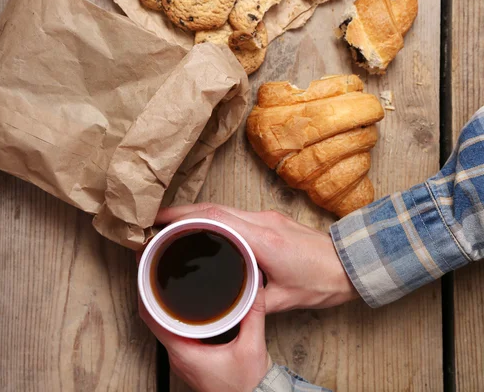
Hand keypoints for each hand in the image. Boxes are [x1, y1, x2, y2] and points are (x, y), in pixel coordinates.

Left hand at [139, 284, 271, 391]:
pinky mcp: (190, 360)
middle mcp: (177, 357)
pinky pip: (175, 334)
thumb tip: (256, 286)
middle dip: (155, 293)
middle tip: (157, 269)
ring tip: (168, 281)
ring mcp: (182, 359)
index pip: (151, 318)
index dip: (145, 292)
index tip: (147, 273)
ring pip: (164, 326)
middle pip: (154, 319)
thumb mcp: (253, 346)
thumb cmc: (247, 385)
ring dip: (165, 305)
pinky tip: (184, 305)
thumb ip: (254, 313)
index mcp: (183, 352)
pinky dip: (176, 317)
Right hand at [156, 204, 358, 312]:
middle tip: (157, 222)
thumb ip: (253, 300)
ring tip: (174, 225)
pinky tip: (203, 228)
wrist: (351, 264)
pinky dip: (213, 217)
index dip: (184, 216)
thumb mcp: (284, 299)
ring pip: (223, 208)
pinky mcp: (270, 220)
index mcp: (264, 240)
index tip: (160, 220)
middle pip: (214, 208)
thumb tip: (227, 300)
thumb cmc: (322, 281)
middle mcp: (263, 222)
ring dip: (197, 213)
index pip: (215, 219)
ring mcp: (267, 217)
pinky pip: (235, 213)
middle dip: (182, 211)